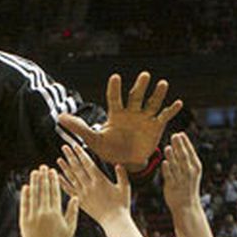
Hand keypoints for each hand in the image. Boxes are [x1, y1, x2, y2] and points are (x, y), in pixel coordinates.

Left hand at [18, 166, 79, 236]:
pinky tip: (26, 186)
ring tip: (34, 172)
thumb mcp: (70, 227)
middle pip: (43, 191)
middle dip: (43, 177)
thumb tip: (75, 196)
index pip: (54, 192)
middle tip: (43, 167)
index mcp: (56, 213)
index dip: (53, 180)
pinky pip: (24, 205)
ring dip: (34, 182)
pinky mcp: (24, 221)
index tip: (52, 171)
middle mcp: (44, 212)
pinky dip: (25, 195)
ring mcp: (33, 216)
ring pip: (33, 195)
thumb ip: (72, 211)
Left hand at [56, 145, 130, 223]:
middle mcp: (89, 186)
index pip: (88, 164)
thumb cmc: (122, 204)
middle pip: (77, 168)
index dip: (81, 154)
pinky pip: (69, 190)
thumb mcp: (125, 188)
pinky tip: (58, 177)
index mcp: (100, 180)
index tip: (75, 146)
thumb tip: (118, 164)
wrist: (114, 221)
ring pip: (71, 178)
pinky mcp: (80, 201)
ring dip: (64, 168)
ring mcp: (83, 194)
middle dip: (70, 157)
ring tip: (59, 159)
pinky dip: (63, 183)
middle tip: (64, 147)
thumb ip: (122, 175)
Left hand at [57, 72, 182, 168]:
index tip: (115, 78)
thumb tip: (59, 117)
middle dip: (140, 86)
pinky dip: (171, 110)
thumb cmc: (108, 148)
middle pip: (136, 96)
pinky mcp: (156, 126)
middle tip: (145, 75)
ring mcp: (145, 118)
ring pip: (152, 103)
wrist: (124, 161)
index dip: (115, 89)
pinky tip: (178, 102)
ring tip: (163, 83)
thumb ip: (79, 127)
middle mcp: (131, 112)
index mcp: (116, 113)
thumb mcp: (93, 139)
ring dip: (158, 94)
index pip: (114, 98)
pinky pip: (164, 116)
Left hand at [161, 133, 202, 212]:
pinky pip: (169, 177)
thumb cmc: (187, 186)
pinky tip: (164, 162)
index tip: (180, 134)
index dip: (185, 143)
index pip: (190, 152)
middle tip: (174, 136)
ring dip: (172, 156)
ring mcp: (181, 179)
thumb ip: (184, 158)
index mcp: (196, 166)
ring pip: (176, 166)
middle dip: (179, 146)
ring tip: (168, 147)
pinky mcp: (172, 186)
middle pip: (184, 157)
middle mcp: (189, 172)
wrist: (187, 206)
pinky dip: (167, 169)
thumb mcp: (190, 171)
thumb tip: (176, 143)